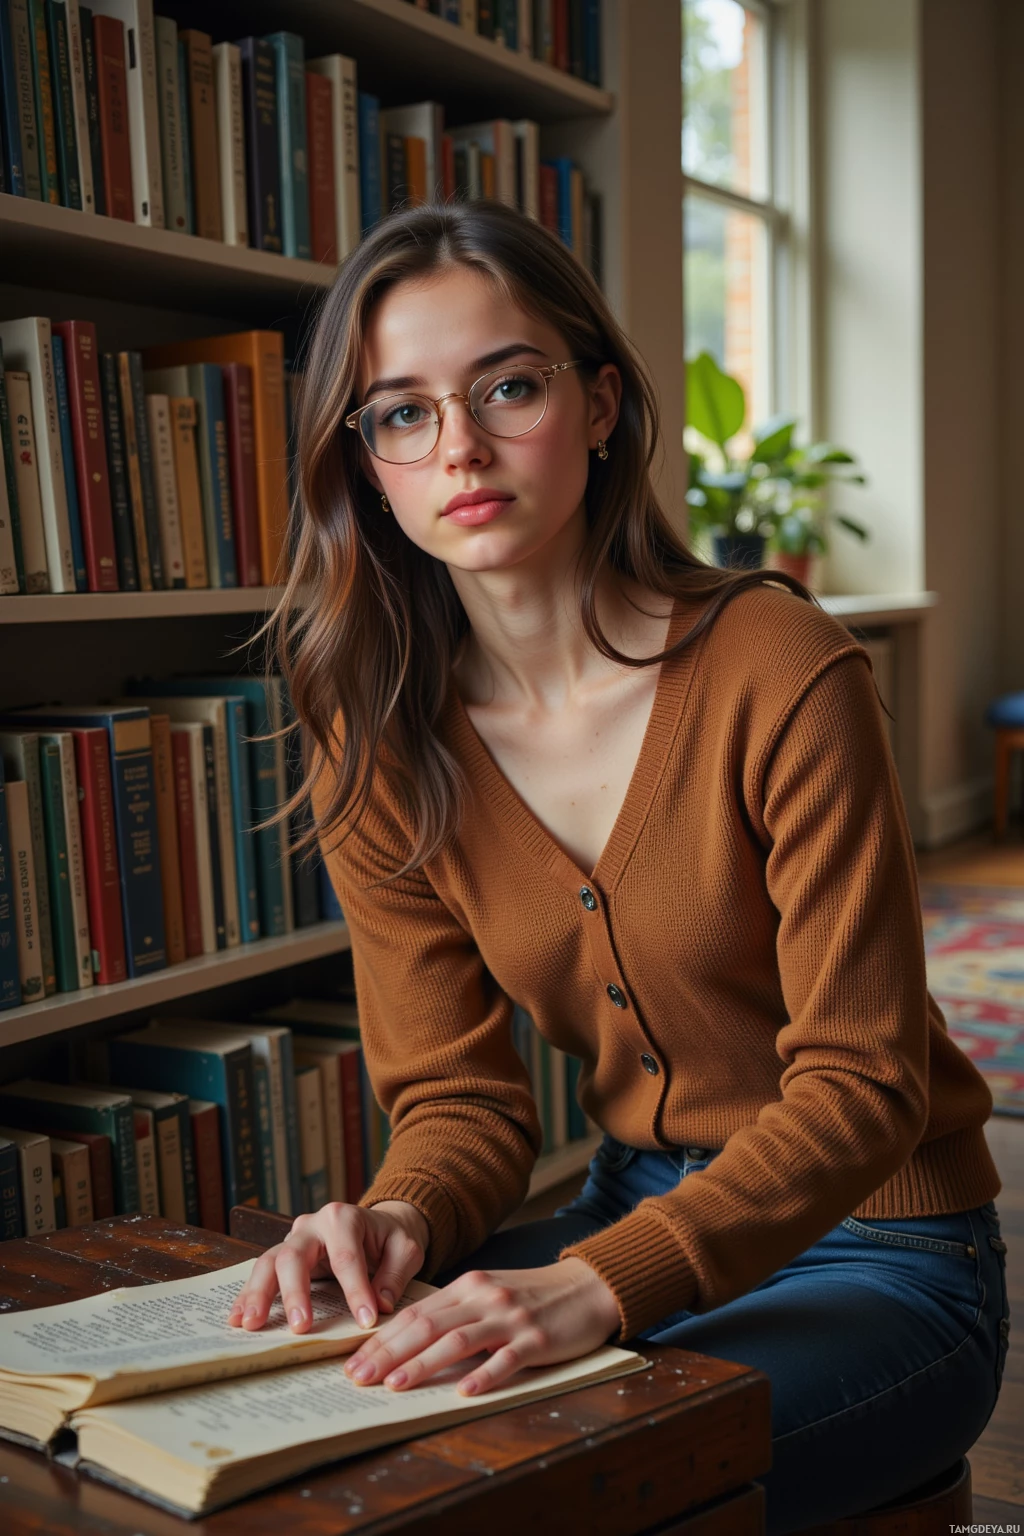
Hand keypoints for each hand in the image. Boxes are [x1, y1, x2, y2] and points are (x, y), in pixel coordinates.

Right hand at [228, 1200, 429, 1332]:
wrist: (378, 1225)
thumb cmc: (391, 1238)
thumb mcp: (406, 1249)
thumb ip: (395, 1274)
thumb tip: (381, 1304)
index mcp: (344, 1218)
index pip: (347, 1257)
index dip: (355, 1290)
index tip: (365, 1321)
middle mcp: (312, 1225)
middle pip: (294, 1255)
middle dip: (296, 1292)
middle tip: (300, 1327)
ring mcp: (294, 1239)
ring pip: (269, 1262)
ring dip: (259, 1294)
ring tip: (251, 1324)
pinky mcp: (284, 1256)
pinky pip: (262, 1273)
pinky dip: (249, 1295)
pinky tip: (237, 1317)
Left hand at [342, 1257, 620, 1397]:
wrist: (587, 1287)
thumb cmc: (534, 1297)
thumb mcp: (490, 1295)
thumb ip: (457, 1313)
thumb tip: (411, 1342)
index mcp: (469, 1287)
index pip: (415, 1314)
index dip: (382, 1338)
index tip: (353, 1362)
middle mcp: (484, 1298)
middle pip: (428, 1325)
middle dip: (388, 1352)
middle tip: (358, 1378)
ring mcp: (511, 1318)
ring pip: (458, 1340)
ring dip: (423, 1363)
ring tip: (395, 1384)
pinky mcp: (537, 1339)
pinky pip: (507, 1358)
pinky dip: (484, 1375)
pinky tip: (465, 1391)